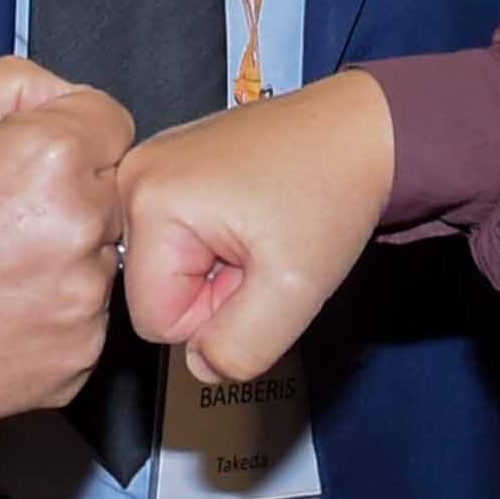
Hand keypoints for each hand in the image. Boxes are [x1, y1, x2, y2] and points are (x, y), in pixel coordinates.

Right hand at [0, 57, 134, 422]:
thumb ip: (16, 86)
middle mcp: (82, 227)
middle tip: (5, 217)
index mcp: (54, 158)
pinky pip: (86, 316)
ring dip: (66, 256)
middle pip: (111, 191)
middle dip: (72, 195)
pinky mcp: (79, 353)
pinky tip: (3, 306)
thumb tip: (63, 95)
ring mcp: (84, 298)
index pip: (112, 122)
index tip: (37, 159)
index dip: (71, 132)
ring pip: (101, 256)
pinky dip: (55, 311)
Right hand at [114, 70, 395, 383]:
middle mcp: (137, 177)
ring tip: (261, 230)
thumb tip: (202, 367)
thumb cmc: (332, 189)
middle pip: (157, 294)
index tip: (257, 271)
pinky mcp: (171, 168)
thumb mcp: (293, 289)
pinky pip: (179, 241)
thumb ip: (239, 348)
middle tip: (264, 250)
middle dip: (214, 291)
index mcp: (149, 200)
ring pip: (169, 270)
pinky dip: (219, 243)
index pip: (154, 320)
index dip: (213, 315)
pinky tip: (253, 216)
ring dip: (218, 269)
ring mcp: (152, 168)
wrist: (363, 131)